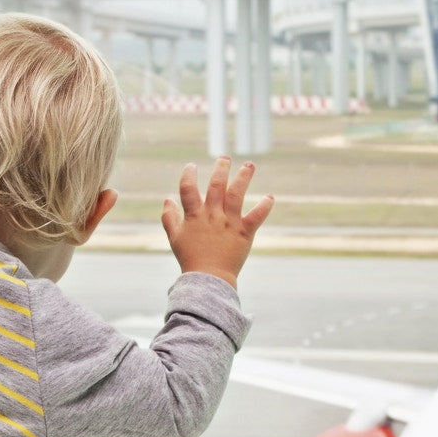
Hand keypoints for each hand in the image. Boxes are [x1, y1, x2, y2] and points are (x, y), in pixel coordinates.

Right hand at [160, 157, 272, 287]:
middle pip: (216, 185)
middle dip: (221, 168)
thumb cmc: (190, 259)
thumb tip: (167, 199)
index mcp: (194, 215)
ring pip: (236, 194)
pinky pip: (256, 216)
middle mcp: (212, 215)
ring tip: (249, 165)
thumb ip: (169, 217)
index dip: (189, 175)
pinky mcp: (244, 232)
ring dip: (244, 177)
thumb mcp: (174, 238)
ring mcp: (229, 222)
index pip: (188, 188)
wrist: (208, 279)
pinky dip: (264, 206)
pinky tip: (270, 197)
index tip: (192, 166)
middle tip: (225, 157)